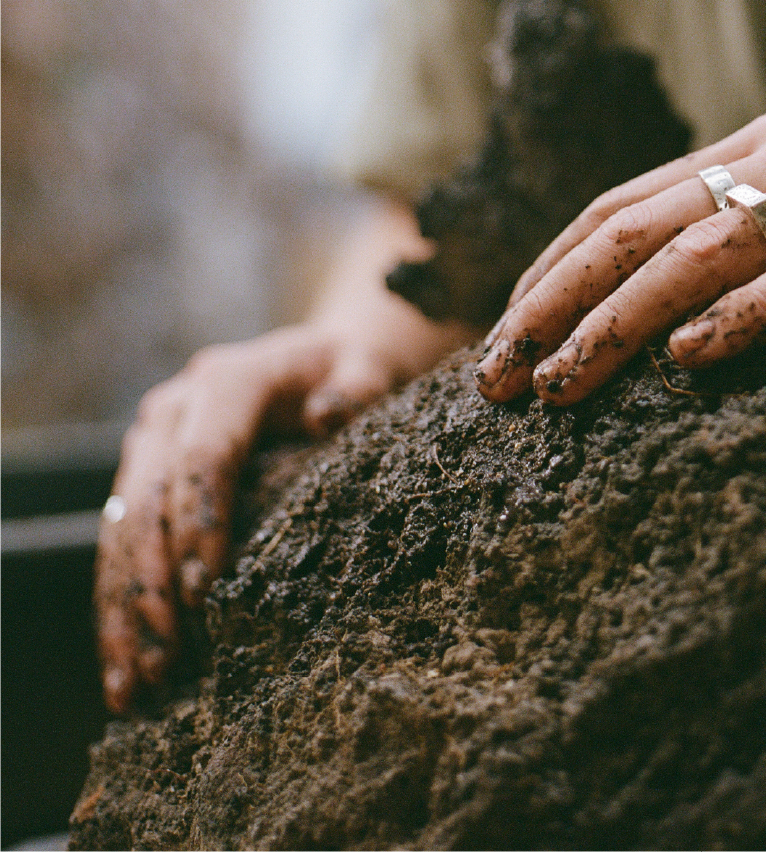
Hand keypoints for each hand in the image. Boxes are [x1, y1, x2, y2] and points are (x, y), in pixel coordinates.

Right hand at [96, 195, 470, 711]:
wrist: (325, 360)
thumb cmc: (353, 373)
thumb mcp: (368, 370)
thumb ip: (356, 387)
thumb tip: (325, 414)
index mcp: (228, 380)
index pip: (204, 457)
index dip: (197, 524)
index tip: (202, 592)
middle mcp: (175, 408)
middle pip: (149, 499)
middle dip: (150, 585)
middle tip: (164, 661)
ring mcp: (151, 443)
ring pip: (122, 531)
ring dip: (123, 609)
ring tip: (134, 685)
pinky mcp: (143, 477)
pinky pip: (119, 545)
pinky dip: (117, 606)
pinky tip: (122, 669)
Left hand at [473, 109, 765, 406]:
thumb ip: (758, 241)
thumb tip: (653, 322)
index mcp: (762, 147)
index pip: (624, 205)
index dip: (551, 271)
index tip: (497, 345)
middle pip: (646, 225)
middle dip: (560, 302)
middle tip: (498, 381)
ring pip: (715, 244)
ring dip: (627, 318)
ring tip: (564, 384)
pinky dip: (754, 310)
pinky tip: (696, 361)